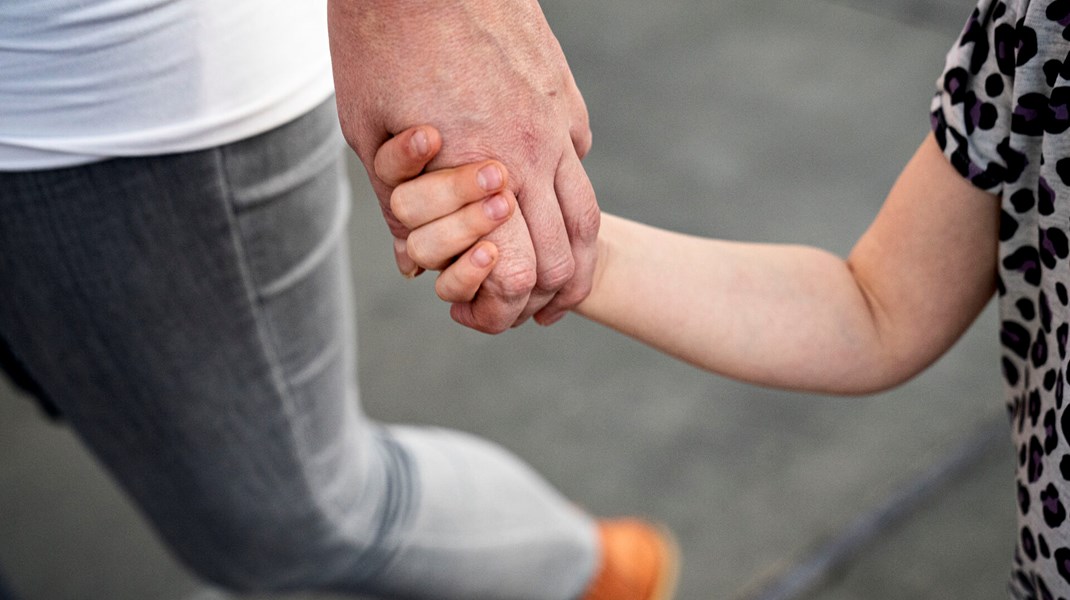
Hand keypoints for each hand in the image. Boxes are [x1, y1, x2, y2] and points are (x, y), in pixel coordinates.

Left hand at [328, 0, 598, 331]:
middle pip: (568, 252)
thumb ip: (397, 206)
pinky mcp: (564, 92)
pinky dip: (568, 191)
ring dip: (575, 253)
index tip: (492, 314)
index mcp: (485, 169)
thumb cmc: (378, 44)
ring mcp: (557, 117)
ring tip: (559, 276)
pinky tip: (545, 198)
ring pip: (587, 210)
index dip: (509, 306)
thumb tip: (412, 262)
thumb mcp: (367, 134)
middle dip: (551, 293)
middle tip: (530, 308)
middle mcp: (535, 149)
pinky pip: (579, 156)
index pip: (523, 270)